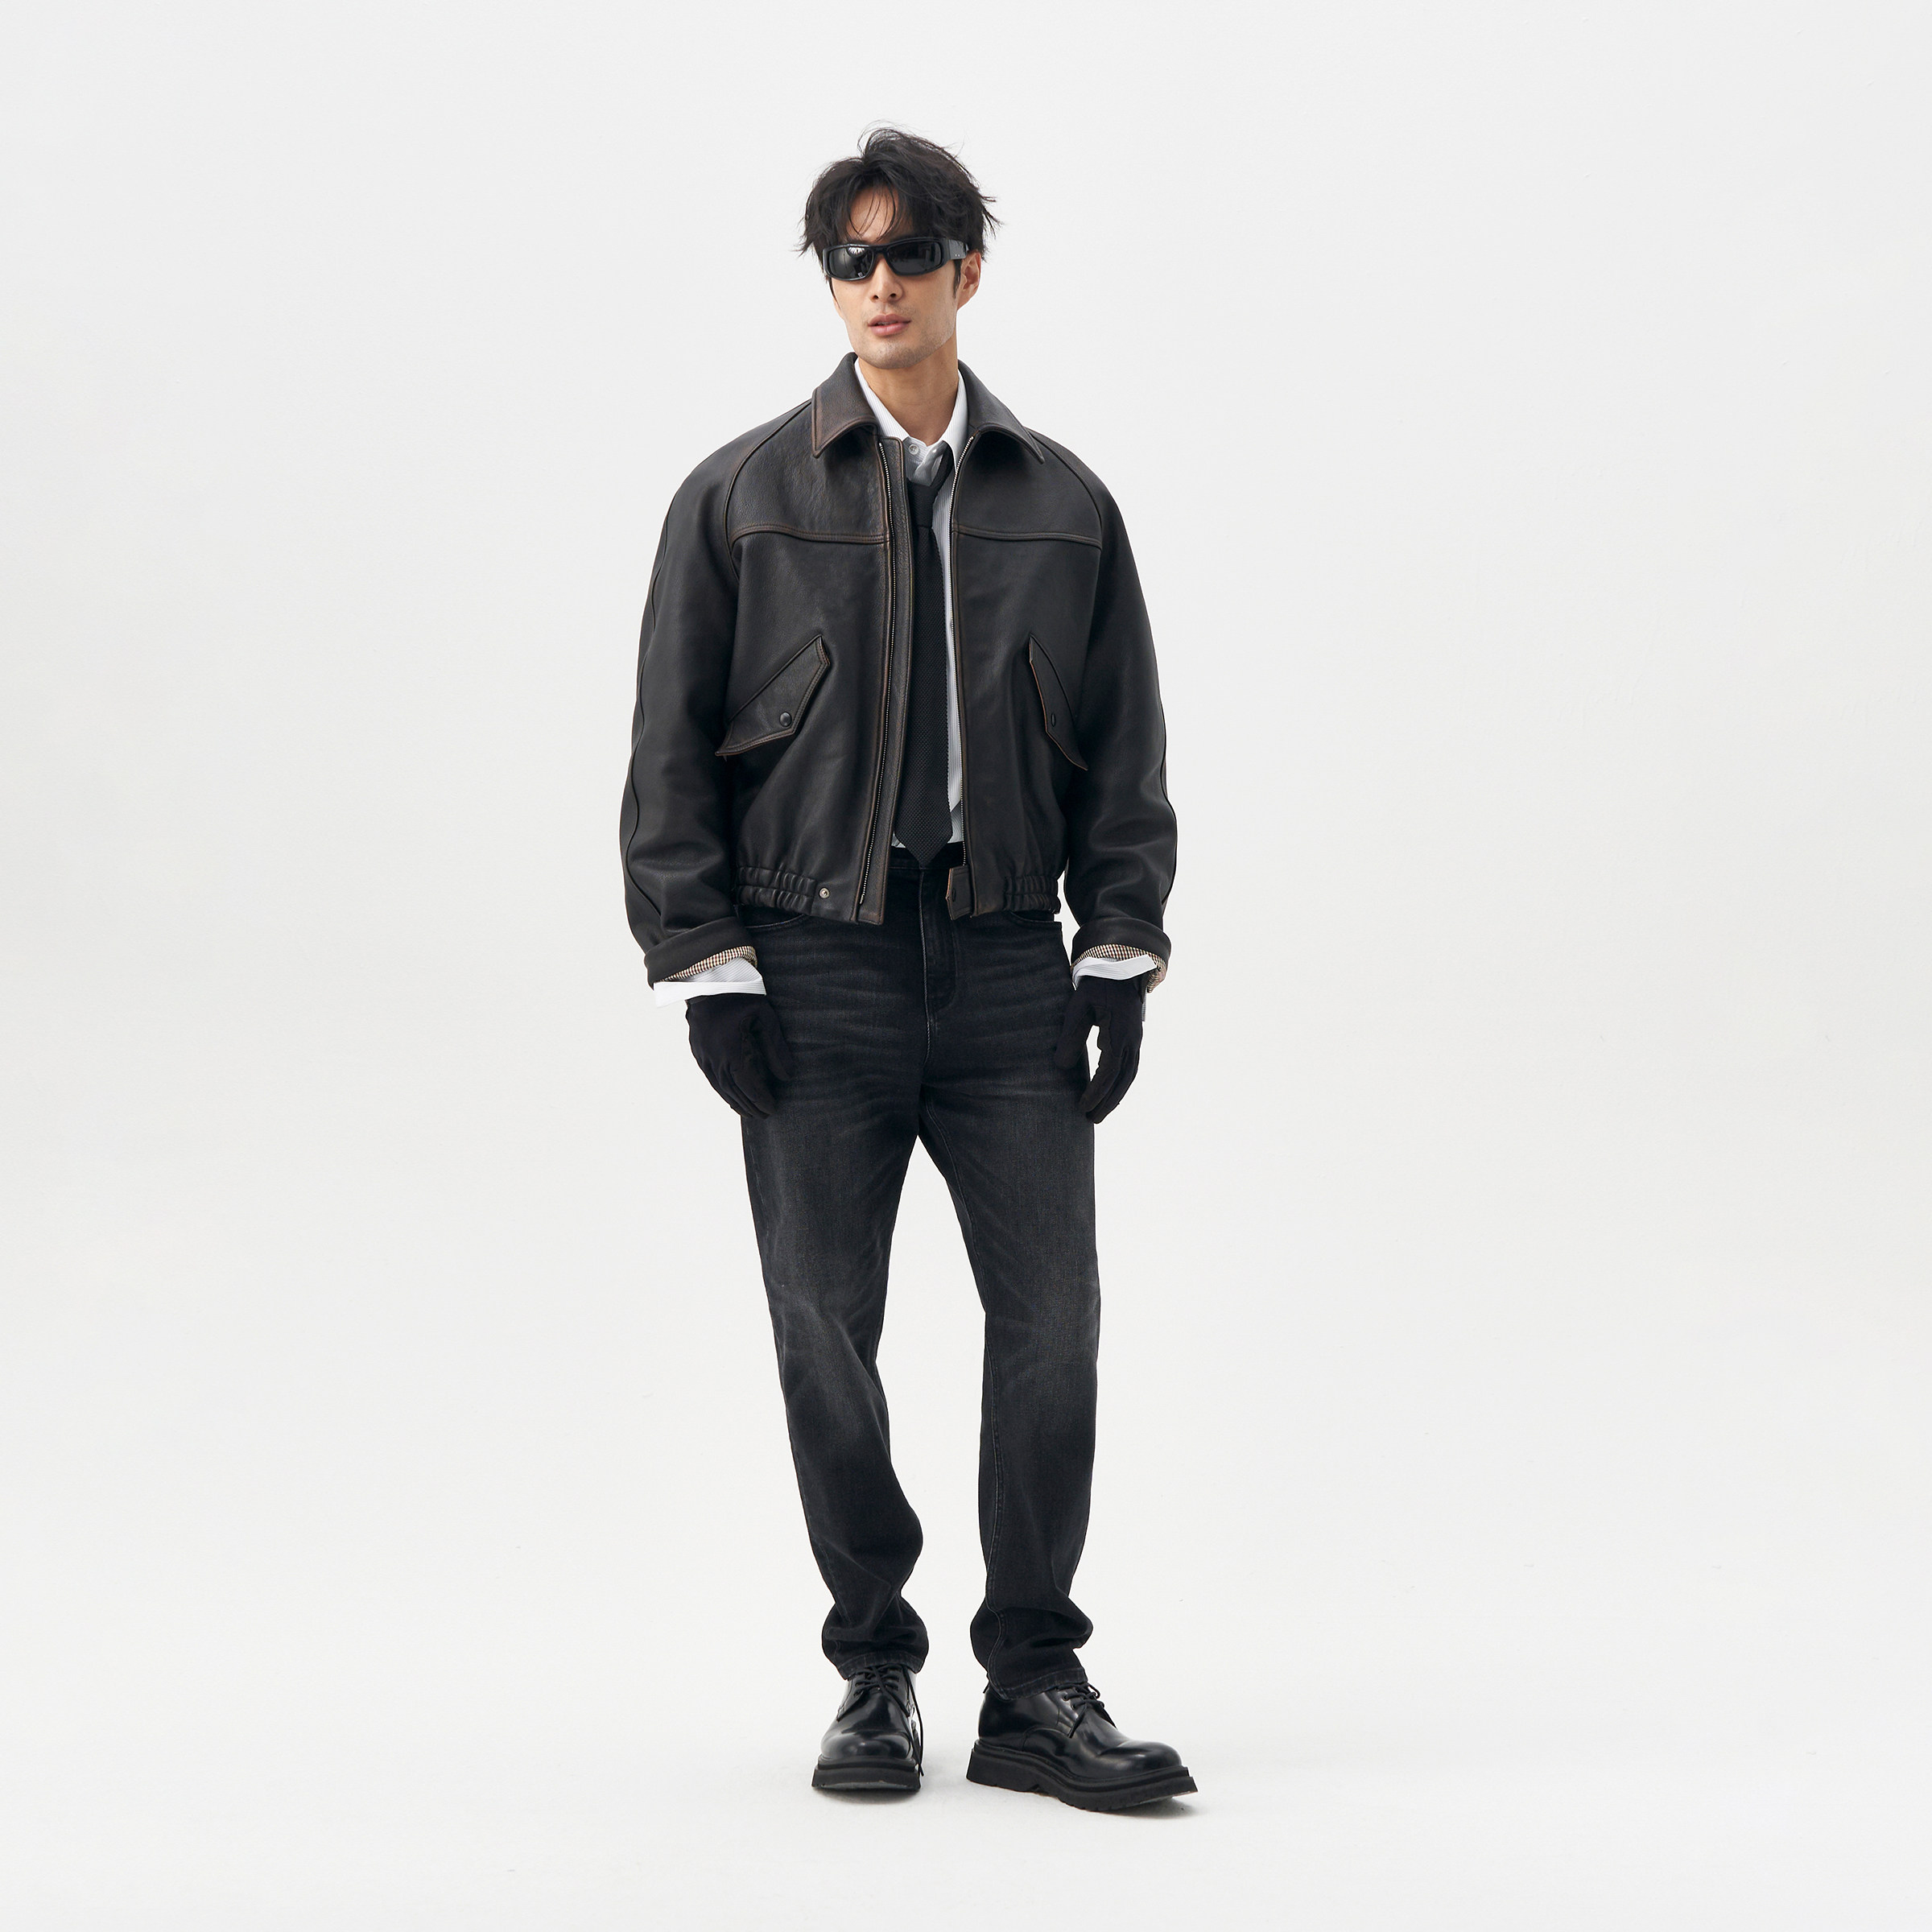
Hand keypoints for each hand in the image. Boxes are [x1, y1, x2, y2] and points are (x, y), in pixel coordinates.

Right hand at [685, 993, 795, 1118]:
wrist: (707, 982)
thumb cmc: (740, 996)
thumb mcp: (764, 1017)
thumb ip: (776, 1047)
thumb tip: (788, 1075)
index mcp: (730, 1049)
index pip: (747, 1084)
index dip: (760, 1098)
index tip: (772, 1108)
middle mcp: (713, 1057)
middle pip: (732, 1090)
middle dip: (749, 1105)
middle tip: (765, 1116)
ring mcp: (702, 1055)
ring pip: (719, 1087)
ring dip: (735, 1102)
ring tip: (750, 1112)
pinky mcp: (697, 1052)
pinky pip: (711, 1078)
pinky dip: (723, 1090)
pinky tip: (732, 1096)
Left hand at [1053, 976, 1144, 1123]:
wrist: (1119, 969)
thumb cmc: (1096, 986)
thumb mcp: (1078, 1006)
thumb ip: (1070, 1035)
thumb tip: (1061, 1066)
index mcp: (1119, 1033)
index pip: (1109, 1070)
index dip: (1096, 1091)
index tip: (1082, 1106)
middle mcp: (1132, 1040)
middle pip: (1123, 1079)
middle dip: (1108, 1102)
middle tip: (1092, 1119)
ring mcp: (1136, 1041)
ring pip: (1129, 1076)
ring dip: (1116, 1097)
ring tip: (1100, 1113)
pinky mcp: (1134, 1040)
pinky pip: (1130, 1068)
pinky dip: (1120, 1084)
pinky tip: (1108, 1094)